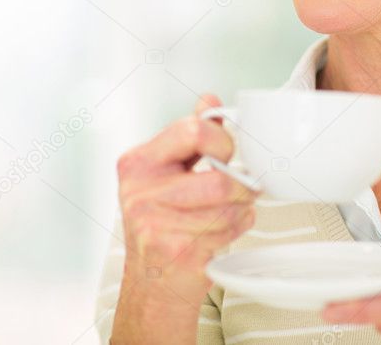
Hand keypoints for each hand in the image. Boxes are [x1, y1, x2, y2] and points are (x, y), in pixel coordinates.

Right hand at [115, 94, 258, 304]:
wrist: (151, 282)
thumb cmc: (162, 223)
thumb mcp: (166, 172)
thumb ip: (189, 136)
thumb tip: (208, 100)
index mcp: (137, 162)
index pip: (192, 131)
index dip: (222, 140)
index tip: (227, 151)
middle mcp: (140, 192)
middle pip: (218, 176)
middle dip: (241, 182)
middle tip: (243, 184)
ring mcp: (156, 224)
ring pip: (228, 204)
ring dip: (242, 207)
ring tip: (234, 207)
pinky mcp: (176, 251)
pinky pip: (228, 228)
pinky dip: (238, 226)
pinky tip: (226, 228)